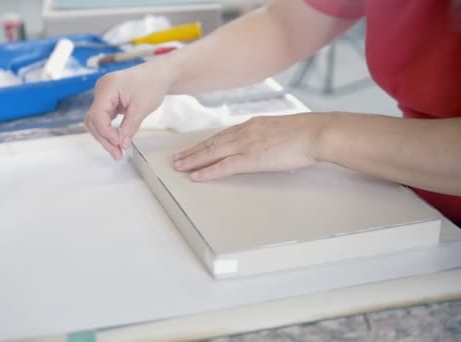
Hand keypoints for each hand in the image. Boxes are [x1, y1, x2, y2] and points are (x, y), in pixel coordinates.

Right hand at [85, 61, 174, 159]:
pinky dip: (110, 130)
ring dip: (106, 137)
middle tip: (117, 154)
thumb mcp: (142, 108)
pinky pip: (104, 118)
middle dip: (105, 138)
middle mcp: (101, 90)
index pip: (98, 115)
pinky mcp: (108, 100)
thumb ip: (129, 127)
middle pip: (94, 120)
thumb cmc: (152, 84)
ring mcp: (103, 95)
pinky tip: (118, 140)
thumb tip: (121, 144)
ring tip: (118, 151)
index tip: (118, 144)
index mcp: (107, 87)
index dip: (106, 133)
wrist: (159, 74)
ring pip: (97, 121)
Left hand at [173, 114, 328, 180]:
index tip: (195, 147)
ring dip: (193, 160)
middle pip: (212, 143)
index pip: (223, 135)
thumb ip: (269, 138)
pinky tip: (196, 176)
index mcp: (253, 125)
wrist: (315, 133)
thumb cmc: (307, 133)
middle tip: (178, 158)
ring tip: (179, 166)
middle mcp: (245, 132)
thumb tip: (267, 147)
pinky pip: (223, 166)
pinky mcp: (251, 158)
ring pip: (212, 153)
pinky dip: (208, 171)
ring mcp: (246, 145)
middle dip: (193, 151)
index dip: (206, 142)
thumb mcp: (282, 131)